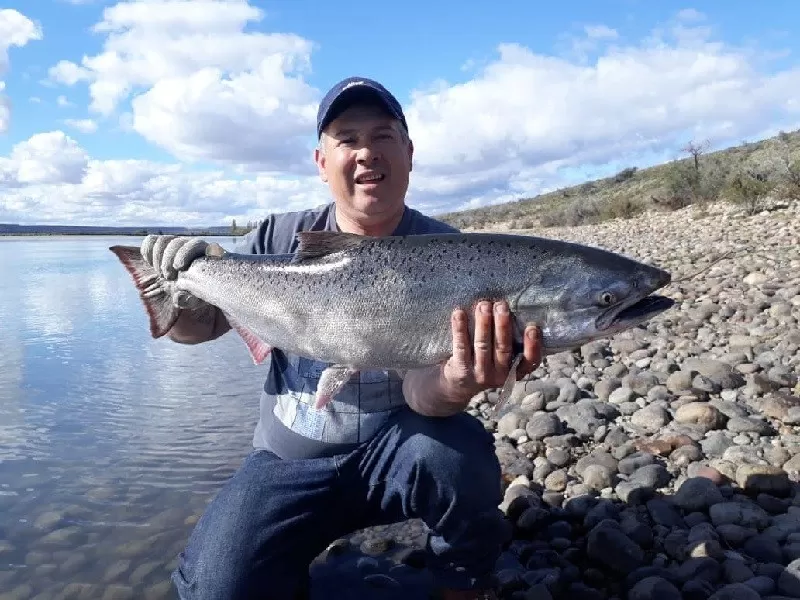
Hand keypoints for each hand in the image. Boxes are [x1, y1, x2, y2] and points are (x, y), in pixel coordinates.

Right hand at [140, 235, 209, 308]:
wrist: (187, 291)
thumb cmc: (196, 294)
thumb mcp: (196, 300)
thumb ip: (189, 300)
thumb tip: (178, 295)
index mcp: (207, 256)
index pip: (197, 244)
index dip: (186, 253)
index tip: (178, 267)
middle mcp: (192, 246)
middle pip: (177, 242)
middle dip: (168, 260)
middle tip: (168, 277)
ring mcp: (177, 245)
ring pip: (163, 241)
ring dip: (157, 258)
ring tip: (162, 274)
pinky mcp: (163, 247)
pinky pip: (152, 241)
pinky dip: (148, 251)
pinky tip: (151, 264)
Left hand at [402, 300, 542, 416]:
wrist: (457, 386)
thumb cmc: (485, 362)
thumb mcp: (502, 359)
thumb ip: (509, 341)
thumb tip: (511, 308)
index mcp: (515, 371)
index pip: (530, 362)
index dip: (533, 346)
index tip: (532, 327)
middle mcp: (499, 375)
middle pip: (503, 348)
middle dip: (502, 325)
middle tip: (502, 305)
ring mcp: (480, 374)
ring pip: (482, 345)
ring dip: (483, 323)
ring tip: (483, 305)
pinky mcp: (461, 370)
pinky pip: (461, 347)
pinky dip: (460, 329)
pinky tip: (459, 313)